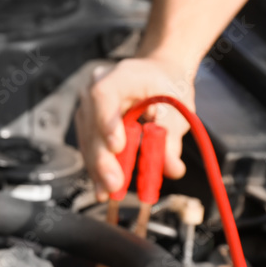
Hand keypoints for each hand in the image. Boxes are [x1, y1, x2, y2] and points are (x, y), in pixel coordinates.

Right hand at [75, 56, 194, 200]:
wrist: (158, 74)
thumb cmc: (168, 86)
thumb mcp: (178, 110)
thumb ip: (172, 139)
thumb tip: (171, 168)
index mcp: (121, 76)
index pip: (105, 96)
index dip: (107, 122)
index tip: (117, 147)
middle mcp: (96, 88)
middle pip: (92, 125)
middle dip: (102, 159)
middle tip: (114, 184)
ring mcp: (88, 107)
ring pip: (88, 141)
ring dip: (98, 169)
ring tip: (108, 192)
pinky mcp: (88, 124)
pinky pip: (90, 148)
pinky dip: (98, 168)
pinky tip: (103, 187)